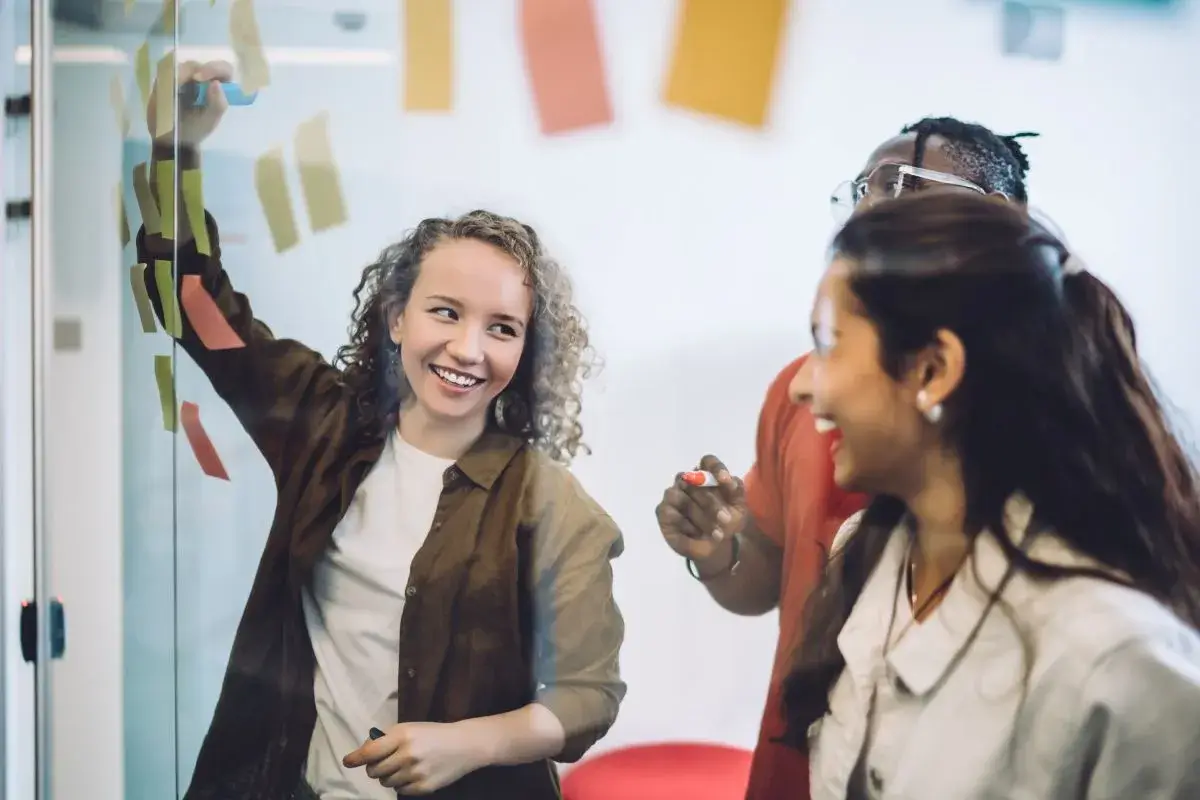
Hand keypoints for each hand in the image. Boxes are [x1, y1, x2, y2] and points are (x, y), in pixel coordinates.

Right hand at [146, 59, 232, 146]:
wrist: (172, 137)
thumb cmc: (195, 129)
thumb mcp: (209, 121)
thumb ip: (217, 104)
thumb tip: (216, 83)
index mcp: (219, 88)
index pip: (223, 69)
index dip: (214, 68)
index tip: (199, 78)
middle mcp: (204, 79)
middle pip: (200, 65)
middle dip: (189, 73)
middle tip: (179, 83)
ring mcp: (186, 77)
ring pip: (182, 66)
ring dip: (177, 76)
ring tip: (171, 92)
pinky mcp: (169, 77)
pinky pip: (167, 70)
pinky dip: (166, 77)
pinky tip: (164, 90)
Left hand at [342, 721, 486, 793]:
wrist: (465, 745)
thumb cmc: (434, 734)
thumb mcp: (410, 728)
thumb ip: (387, 738)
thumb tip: (364, 752)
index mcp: (402, 735)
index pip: (370, 752)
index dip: (356, 758)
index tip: (348, 761)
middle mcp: (407, 754)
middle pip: (374, 771)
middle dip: (375, 768)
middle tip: (385, 762)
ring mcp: (415, 772)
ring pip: (386, 783)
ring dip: (389, 776)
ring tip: (403, 767)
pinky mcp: (423, 787)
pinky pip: (400, 791)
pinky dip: (402, 784)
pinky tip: (414, 774)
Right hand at [656, 454, 746, 570]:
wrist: (717, 546)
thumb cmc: (728, 521)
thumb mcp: (738, 507)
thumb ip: (736, 491)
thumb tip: (730, 480)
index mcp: (707, 476)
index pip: (708, 462)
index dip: (715, 468)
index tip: (725, 480)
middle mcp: (688, 481)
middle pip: (695, 482)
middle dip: (712, 504)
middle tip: (727, 520)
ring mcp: (673, 494)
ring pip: (683, 498)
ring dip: (701, 516)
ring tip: (717, 534)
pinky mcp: (663, 510)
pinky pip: (671, 513)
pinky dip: (686, 525)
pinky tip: (696, 534)